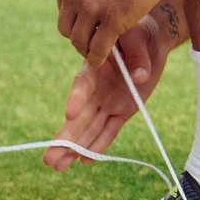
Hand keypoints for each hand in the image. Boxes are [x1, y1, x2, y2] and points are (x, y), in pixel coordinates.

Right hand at [44, 14, 172, 169]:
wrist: (150, 40)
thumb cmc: (139, 33)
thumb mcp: (138, 37)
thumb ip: (138, 57)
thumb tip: (141, 76)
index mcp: (95, 66)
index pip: (83, 83)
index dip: (77, 97)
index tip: (70, 112)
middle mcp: (97, 88)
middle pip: (80, 115)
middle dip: (66, 136)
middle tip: (48, 156)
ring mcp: (107, 101)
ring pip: (90, 128)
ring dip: (76, 147)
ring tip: (57, 166)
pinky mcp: (121, 111)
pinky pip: (110, 130)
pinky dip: (99, 145)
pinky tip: (85, 160)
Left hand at [56, 0, 173, 66]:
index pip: (64, 11)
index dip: (77, 20)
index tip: (88, 25)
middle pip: (67, 29)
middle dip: (80, 36)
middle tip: (93, 40)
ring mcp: (92, 8)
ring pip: (80, 42)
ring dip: (88, 50)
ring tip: (98, 53)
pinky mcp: (112, 21)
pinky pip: (98, 48)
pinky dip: (98, 58)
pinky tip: (103, 59)